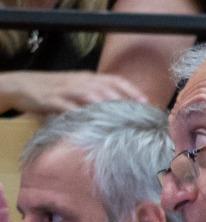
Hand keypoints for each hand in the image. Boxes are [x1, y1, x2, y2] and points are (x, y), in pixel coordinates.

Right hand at [0, 70, 144, 113]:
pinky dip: (78, 113)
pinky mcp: (51, 100)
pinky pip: (66, 106)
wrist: (21, 85)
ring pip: (88, 94)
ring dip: (104, 104)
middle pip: (105, 87)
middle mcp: (79, 82)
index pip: (114, 80)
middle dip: (123, 99)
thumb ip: (97, 97)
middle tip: (138, 113)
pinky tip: (89, 122)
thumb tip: (122, 111)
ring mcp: (65, 90)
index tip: (146, 101)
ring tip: (119, 116)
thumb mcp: (78, 88)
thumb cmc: (54, 90)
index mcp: (87, 78)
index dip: (131, 90)